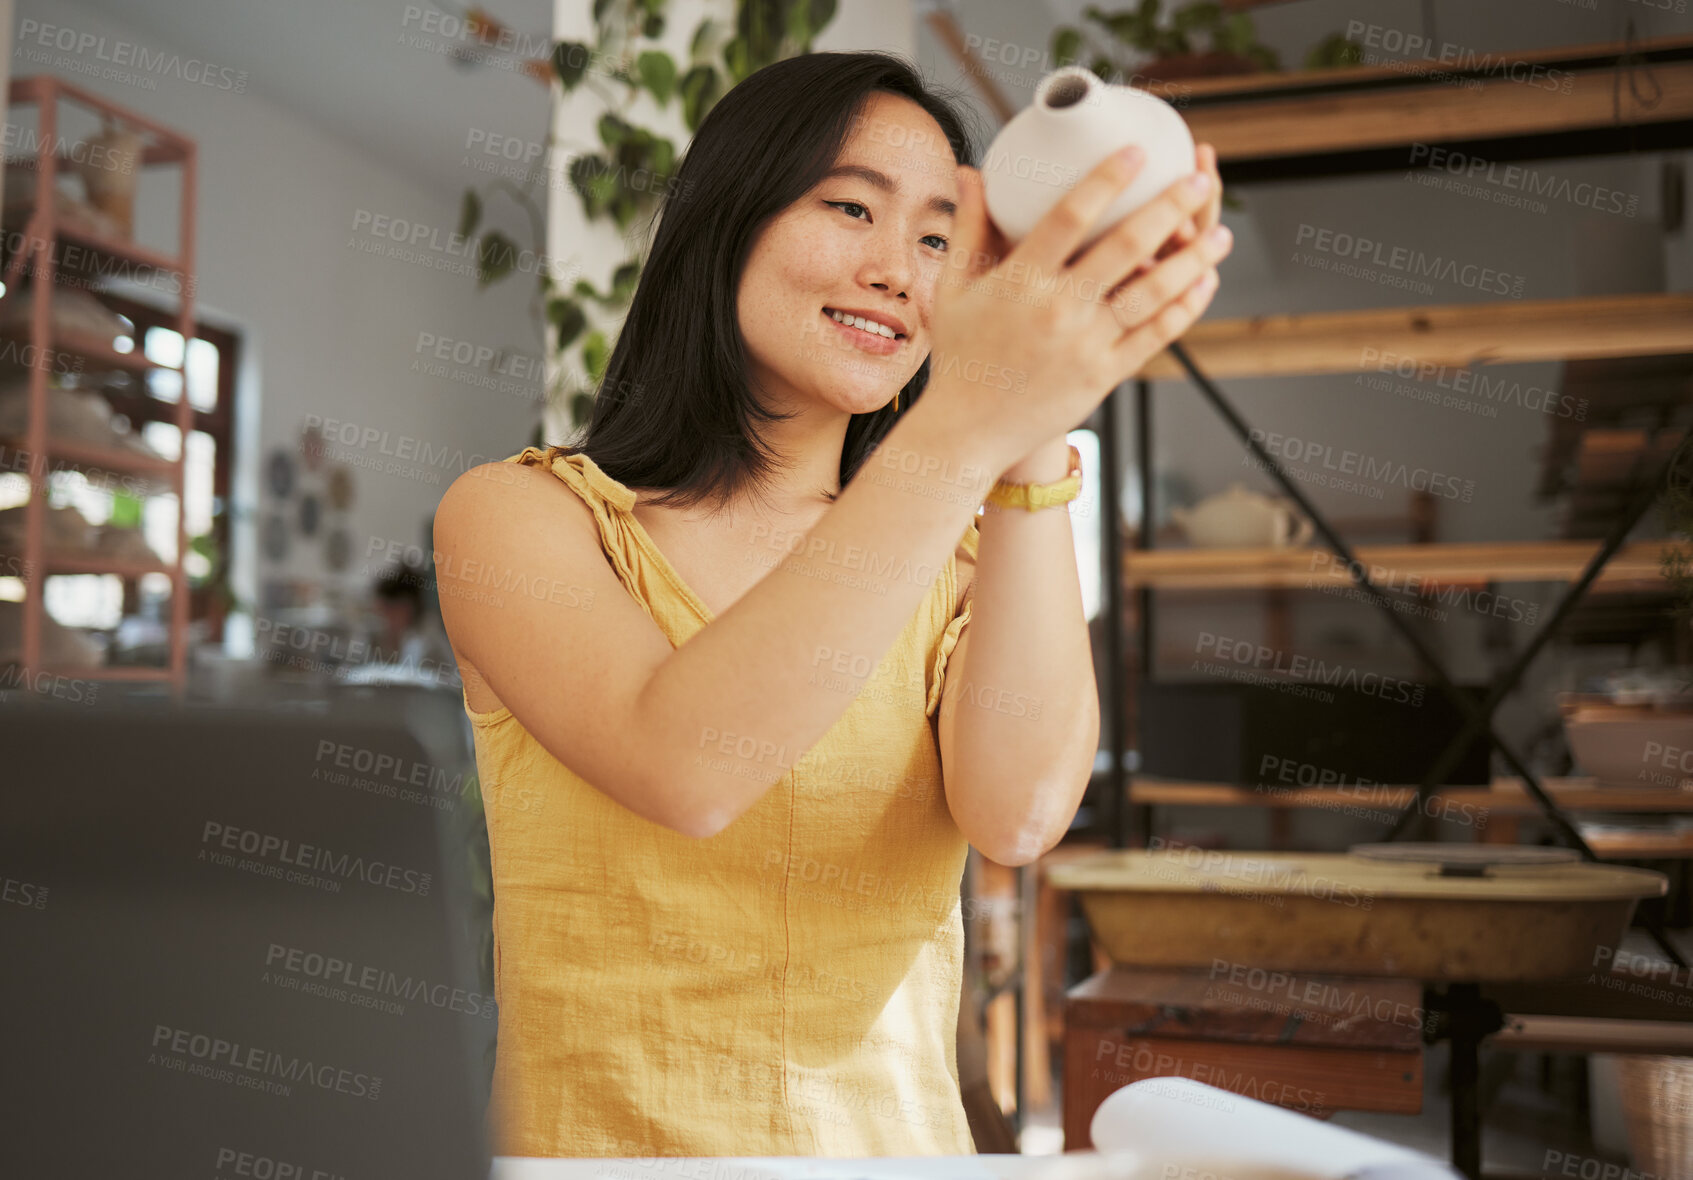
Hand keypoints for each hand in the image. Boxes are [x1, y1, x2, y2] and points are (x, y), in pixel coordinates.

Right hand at [922, 146, 1230, 477]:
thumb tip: (974, 171)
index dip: (1107, 179)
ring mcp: (1085, 344)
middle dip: (1170, 208)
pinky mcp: (1103, 375)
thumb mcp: (953, 288)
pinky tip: (1203, 284)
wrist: (968, 430)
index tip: (1136, 152)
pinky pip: (1154, 335)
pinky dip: (1184, 307)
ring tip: (1219, 234)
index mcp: (1020, 280)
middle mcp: (1058, 308)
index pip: (1070, 216)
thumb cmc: (961, 356)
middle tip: (1199, 181)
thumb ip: (969, 227)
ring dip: (1193, 259)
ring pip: (1153, 292)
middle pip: (1126, 246)